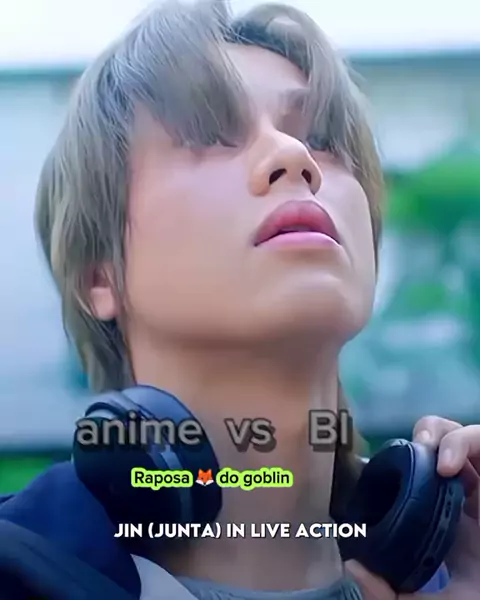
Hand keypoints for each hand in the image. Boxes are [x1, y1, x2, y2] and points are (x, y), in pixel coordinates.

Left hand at [346, 417, 479, 599]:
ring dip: (436, 434)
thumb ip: (391, 595)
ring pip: (455, 434)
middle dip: (418, 439)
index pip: (416, 478)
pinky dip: (460, 441)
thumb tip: (353, 566)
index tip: (378, 473)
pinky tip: (447, 465)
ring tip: (425, 452)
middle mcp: (463, 495)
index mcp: (444, 517)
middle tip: (405, 457)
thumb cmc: (478, 594)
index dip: (397, 466)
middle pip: (436, 448)